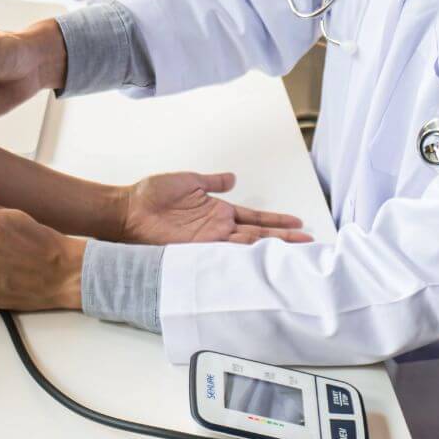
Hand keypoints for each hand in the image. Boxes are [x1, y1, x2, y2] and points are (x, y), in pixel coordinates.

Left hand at [118, 172, 312, 244]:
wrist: (129, 208)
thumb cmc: (152, 194)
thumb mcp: (188, 181)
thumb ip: (212, 181)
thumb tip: (232, 178)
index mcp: (219, 211)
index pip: (255, 216)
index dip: (276, 220)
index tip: (298, 223)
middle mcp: (218, 228)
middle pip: (258, 233)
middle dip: (283, 238)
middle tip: (309, 243)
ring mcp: (208, 240)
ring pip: (247, 245)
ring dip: (270, 248)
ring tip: (295, 253)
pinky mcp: (196, 249)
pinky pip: (224, 253)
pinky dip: (243, 257)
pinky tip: (262, 261)